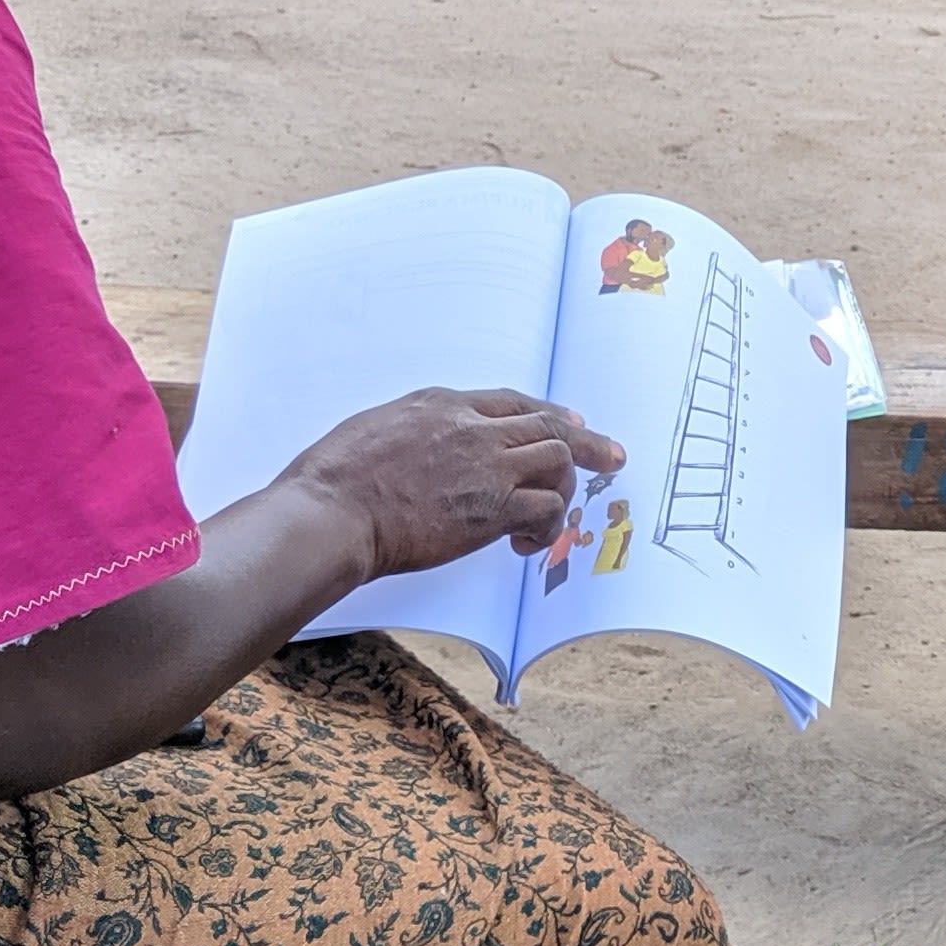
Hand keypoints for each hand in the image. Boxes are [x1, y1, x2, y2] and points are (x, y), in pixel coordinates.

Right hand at [278, 388, 624, 581]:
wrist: (331, 513)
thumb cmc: (334, 480)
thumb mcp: (375, 427)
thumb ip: (413, 430)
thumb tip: (422, 446)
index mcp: (441, 403)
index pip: (511, 402)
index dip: (547, 412)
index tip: (572, 420)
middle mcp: (472, 427)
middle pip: (549, 426)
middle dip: (587, 442)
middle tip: (613, 456)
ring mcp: (487, 466)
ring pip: (558, 461)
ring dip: (565, 488)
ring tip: (555, 516)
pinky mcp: (493, 508)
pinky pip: (547, 509)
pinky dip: (549, 526)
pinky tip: (528, 544)